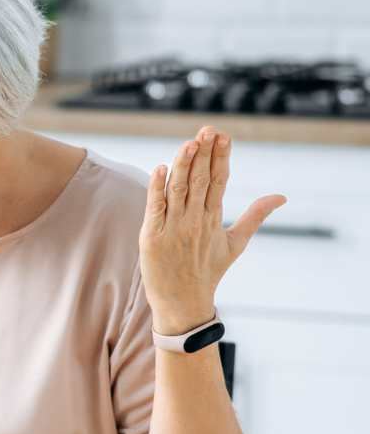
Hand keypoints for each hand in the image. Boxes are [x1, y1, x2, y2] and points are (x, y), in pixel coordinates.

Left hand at [139, 126, 286, 334]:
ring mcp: (173, 228)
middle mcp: (195, 220)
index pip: (219, 181)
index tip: (223, 136)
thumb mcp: (235, 243)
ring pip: (179, 190)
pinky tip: (160, 169)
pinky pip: (155, 208)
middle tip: (209, 129)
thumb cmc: (207, 272)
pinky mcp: (152, 237)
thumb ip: (256, 217)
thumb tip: (282, 196)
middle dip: (205, 154)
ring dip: (184, 165)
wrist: (184, 304)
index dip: (221, 157)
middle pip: (201, 181)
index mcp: (214, 219)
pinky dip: (157, 189)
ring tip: (190, 143)